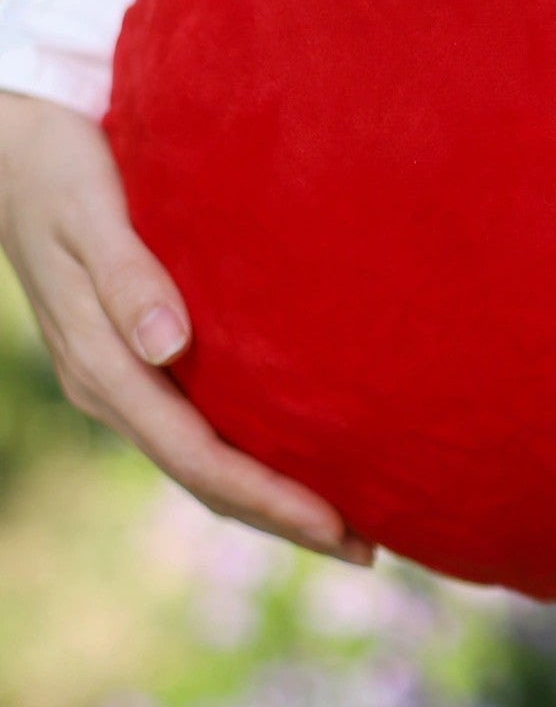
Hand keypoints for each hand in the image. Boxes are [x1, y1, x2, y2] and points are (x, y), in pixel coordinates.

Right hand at [0, 91, 372, 564]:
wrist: (8, 155)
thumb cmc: (60, 171)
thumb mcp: (90, 216)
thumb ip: (127, 278)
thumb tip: (169, 348)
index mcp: (105, 365)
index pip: (197, 456)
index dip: (267, 497)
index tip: (335, 525)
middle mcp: (113, 386)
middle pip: (205, 478)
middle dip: (283, 518)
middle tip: (368, 551)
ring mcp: (121, 379)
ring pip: (201, 462)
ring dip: (268, 498)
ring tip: (347, 523)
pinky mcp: (135, 359)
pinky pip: (195, 428)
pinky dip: (246, 458)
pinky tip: (293, 457)